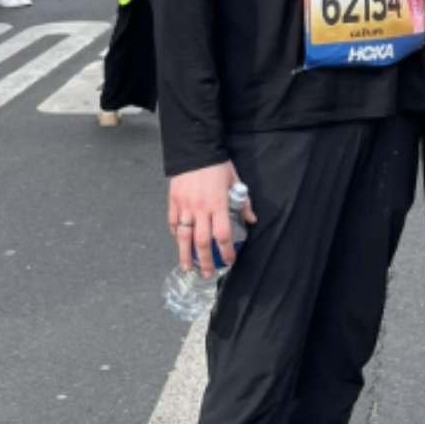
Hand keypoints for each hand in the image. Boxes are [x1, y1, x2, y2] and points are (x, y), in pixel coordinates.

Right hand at [167, 162, 253, 277]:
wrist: (195, 149)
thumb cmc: (218, 165)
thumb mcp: (236, 181)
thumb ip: (243, 202)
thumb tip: (252, 220)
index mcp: (219, 204)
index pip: (223, 234)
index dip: (227, 251)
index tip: (230, 261)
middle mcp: (201, 208)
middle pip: (202, 241)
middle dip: (205, 260)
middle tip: (207, 274)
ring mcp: (185, 206)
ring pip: (183, 237)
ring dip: (185, 255)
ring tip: (188, 268)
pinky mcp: (173, 201)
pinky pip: (172, 222)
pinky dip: (175, 235)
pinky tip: (179, 243)